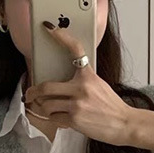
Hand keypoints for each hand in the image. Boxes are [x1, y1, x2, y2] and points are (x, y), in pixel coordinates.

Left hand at [23, 22, 136, 145]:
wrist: (123, 124)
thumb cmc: (111, 106)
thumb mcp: (99, 85)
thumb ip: (82, 81)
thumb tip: (61, 84)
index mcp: (88, 76)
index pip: (75, 49)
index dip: (61, 36)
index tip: (49, 28)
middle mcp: (81, 88)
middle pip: (46, 87)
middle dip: (33, 92)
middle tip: (30, 94)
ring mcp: (77, 104)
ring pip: (47, 105)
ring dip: (45, 109)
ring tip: (50, 110)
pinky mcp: (74, 119)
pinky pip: (54, 118)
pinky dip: (55, 119)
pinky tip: (62, 119)